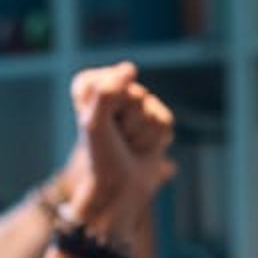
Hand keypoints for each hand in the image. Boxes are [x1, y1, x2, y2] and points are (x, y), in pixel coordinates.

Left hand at [65, 62, 175, 238]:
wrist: (120, 189)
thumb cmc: (101, 158)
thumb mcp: (94, 122)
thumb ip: (106, 90)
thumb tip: (131, 68)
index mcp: (91, 89)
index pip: (106, 80)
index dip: (105, 106)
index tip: (96, 123)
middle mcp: (115, 95)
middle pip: (134, 94)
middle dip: (127, 121)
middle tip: (117, 139)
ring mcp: (139, 108)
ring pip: (151, 109)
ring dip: (140, 135)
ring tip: (129, 146)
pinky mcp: (158, 123)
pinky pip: (165, 121)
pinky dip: (155, 141)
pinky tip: (143, 148)